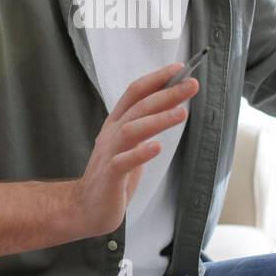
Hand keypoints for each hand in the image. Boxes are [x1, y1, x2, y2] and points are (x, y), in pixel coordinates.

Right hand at [72, 61, 198, 237]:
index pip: (135, 92)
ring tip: (181, 113)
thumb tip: (171, 106)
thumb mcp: (129, 145)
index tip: (179, 69)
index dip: (156, 79)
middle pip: (139, 107)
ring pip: (132, 130)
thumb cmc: (112, 175)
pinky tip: (156, 148)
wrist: (84, 207)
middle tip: (190, 85)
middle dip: (167, 94)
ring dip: (158, 119)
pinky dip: (140, 154)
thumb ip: (144, 126)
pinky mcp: (110, 177)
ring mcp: (109, 154)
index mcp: (116, 123)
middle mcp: (111, 134)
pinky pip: (124, 163)